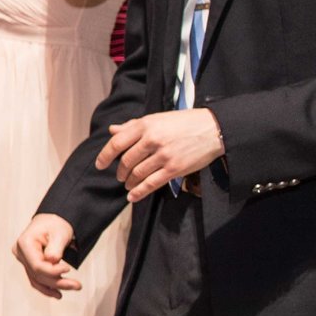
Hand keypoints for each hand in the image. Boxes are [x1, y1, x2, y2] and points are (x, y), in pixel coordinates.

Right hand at [14, 212, 81, 298]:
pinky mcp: (29, 265)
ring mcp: (24, 260)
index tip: (68, 269)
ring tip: (72, 288)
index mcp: (24, 243)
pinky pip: (37, 279)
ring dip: (55, 287)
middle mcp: (20, 253)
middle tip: (77, 285)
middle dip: (58, 282)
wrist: (52, 221)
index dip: (52, 271)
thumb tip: (52, 261)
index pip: (37, 265)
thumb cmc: (56, 224)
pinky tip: (57, 293)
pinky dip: (47, 287)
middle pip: (37, 274)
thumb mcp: (59, 233)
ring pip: (37, 280)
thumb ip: (55, 248)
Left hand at [98, 108, 224, 202]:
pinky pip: (151, 183)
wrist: (214, 128)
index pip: (117, 143)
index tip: (100, 165)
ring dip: (129, 182)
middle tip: (119, 176)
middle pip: (126, 161)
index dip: (105, 156)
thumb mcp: (157, 119)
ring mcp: (163, 155)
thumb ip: (133, 126)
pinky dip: (139, 192)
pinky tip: (132, 197)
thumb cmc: (184, 122)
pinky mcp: (174, 168)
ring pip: (137, 173)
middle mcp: (152, 140)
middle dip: (120, 171)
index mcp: (145, 125)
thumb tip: (112, 130)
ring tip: (128, 184)